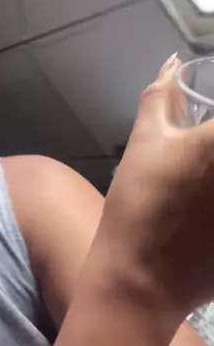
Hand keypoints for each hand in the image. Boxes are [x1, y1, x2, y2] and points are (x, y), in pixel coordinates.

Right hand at [98, 55, 213, 322]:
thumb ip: (161, 96)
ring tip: (202, 185)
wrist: (142, 282)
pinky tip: (207, 209)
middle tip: (201, 157)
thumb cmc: (139, 205)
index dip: (211, 131)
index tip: (202, 132)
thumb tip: (172, 63)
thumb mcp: (146, 142)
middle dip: (212, 148)